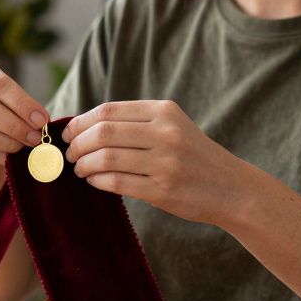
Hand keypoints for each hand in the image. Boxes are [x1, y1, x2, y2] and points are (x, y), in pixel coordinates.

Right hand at [0, 63, 48, 176]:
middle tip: (36, 138)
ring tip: (25, 147)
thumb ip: (27, 110)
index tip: (41, 120)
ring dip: (8, 142)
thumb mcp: (16, 103)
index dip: (22, 103)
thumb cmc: (7, 113)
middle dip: (15, 125)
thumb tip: (41, 122)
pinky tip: (11, 158)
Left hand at [61, 100, 262, 225]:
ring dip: (84, 164)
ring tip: (81, 169)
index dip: (80, 122)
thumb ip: (136, 122)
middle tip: (70, 154)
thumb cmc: (193, 156)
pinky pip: (116, 182)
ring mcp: (166, 162)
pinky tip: (94, 181)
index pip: (108, 111)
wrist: (232, 188)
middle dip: (77, 144)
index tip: (68, 133)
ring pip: (106, 158)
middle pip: (102, 132)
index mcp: (164, 111)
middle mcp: (166, 133)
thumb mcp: (172, 126)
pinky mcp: (163, 190)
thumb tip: (83, 126)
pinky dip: (97, 181)